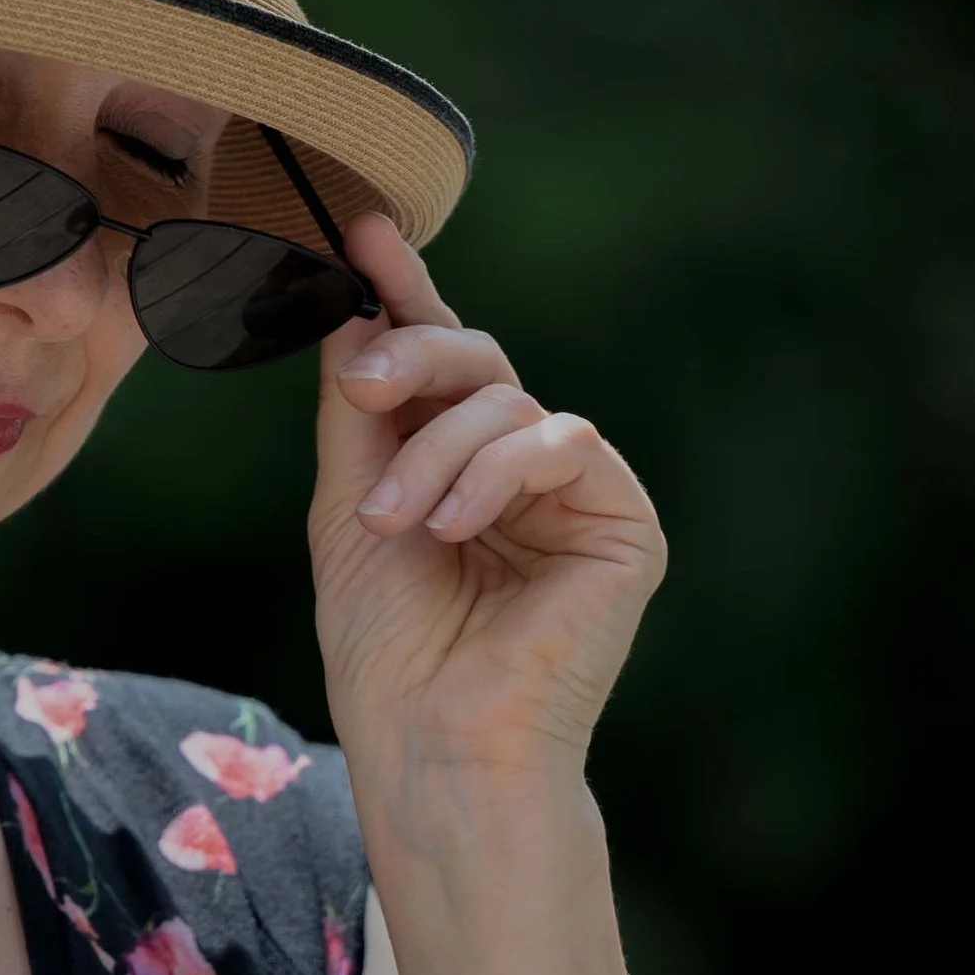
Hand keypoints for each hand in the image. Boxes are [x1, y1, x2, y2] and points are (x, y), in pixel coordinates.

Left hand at [309, 213, 664, 788]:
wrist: (434, 745)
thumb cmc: (387, 652)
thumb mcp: (350, 509)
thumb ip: (360, 414)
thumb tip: (357, 312)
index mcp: (457, 468)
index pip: (438, 365)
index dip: (404, 294)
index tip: (360, 229)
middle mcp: (522, 474)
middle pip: (480, 362)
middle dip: (414, 356)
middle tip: (364, 385)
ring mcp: (578, 497)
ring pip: (511, 402)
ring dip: (436, 450)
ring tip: (392, 522)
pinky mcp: (625, 525)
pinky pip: (563, 443)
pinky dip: (497, 472)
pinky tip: (455, 525)